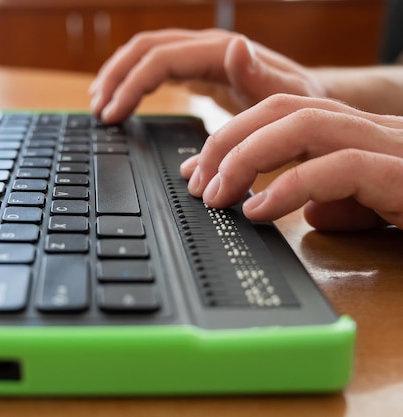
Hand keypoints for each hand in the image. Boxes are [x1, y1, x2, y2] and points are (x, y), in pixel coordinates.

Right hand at [90, 29, 324, 122]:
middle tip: (98, 110)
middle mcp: (205, 46)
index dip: (131, 86)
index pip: (160, 60)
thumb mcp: (285, 95)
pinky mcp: (196, 68)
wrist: (306, 100)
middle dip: (115, 77)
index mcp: (219, 52)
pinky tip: (121, 97)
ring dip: (118, 74)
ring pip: (145, 52)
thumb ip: (260, 75)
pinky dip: (132, 79)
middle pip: (144, 48)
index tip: (112, 114)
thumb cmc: (296, 103)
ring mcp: (199, 55)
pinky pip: (155, 66)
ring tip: (99, 102)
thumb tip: (235, 46)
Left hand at [180, 94, 402, 230]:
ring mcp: (379, 142)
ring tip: (217, 195)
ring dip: (246, 158)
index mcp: (341, 129)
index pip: (272, 114)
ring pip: (299, 124)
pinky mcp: (397, 170)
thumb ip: (326, 197)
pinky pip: (334, 167)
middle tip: (196, 182)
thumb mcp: (361, 202)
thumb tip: (293, 210)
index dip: (227, 137)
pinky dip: (288, 188)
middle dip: (224, 141)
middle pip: (276, 109)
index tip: (195, 170)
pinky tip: (260, 212)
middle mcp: (357, 126)